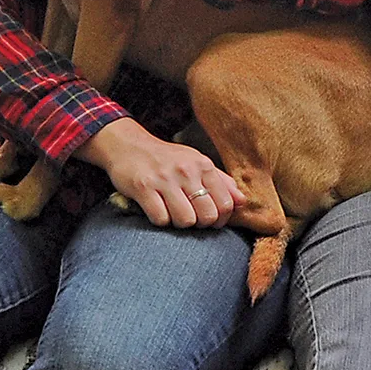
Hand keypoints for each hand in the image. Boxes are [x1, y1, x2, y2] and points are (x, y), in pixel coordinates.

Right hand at [78, 118, 243, 227]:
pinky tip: (156, 209)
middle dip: (199, 223)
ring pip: (185, 220)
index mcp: (202, 165)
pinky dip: (160, 220)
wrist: (128, 146)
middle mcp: (186, 170)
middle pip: (207, 216)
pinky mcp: (143, 187)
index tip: (209, 219)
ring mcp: (164, 179)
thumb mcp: (196, 162)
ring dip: (179, 223)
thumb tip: (242, 201)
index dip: (220, 219)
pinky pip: (161, 219)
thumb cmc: (166, 159)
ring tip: (173, 212)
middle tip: (190, 217)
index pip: (225, 204)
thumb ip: (221, 181)